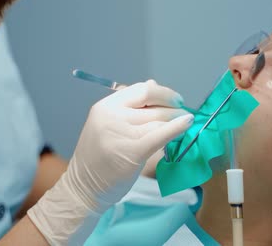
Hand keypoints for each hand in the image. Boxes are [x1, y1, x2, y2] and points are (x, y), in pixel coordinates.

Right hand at [28, 80, 193, 244]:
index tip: (174, 100)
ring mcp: (121, 133)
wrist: (84, 188)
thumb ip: (129, 106)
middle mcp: (111, 116)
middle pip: (151, 102)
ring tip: (185, 122)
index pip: (140, 90)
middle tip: (183, 111)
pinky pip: (160, 134)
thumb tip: (153, 84)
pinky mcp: (132, 151)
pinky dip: (177, 128)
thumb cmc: (98, 158)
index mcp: (105, 106)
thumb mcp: (107, 124)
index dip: (162, 92)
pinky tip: (187, 124)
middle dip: (173, 105)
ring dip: (177, 118)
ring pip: (158, 118)